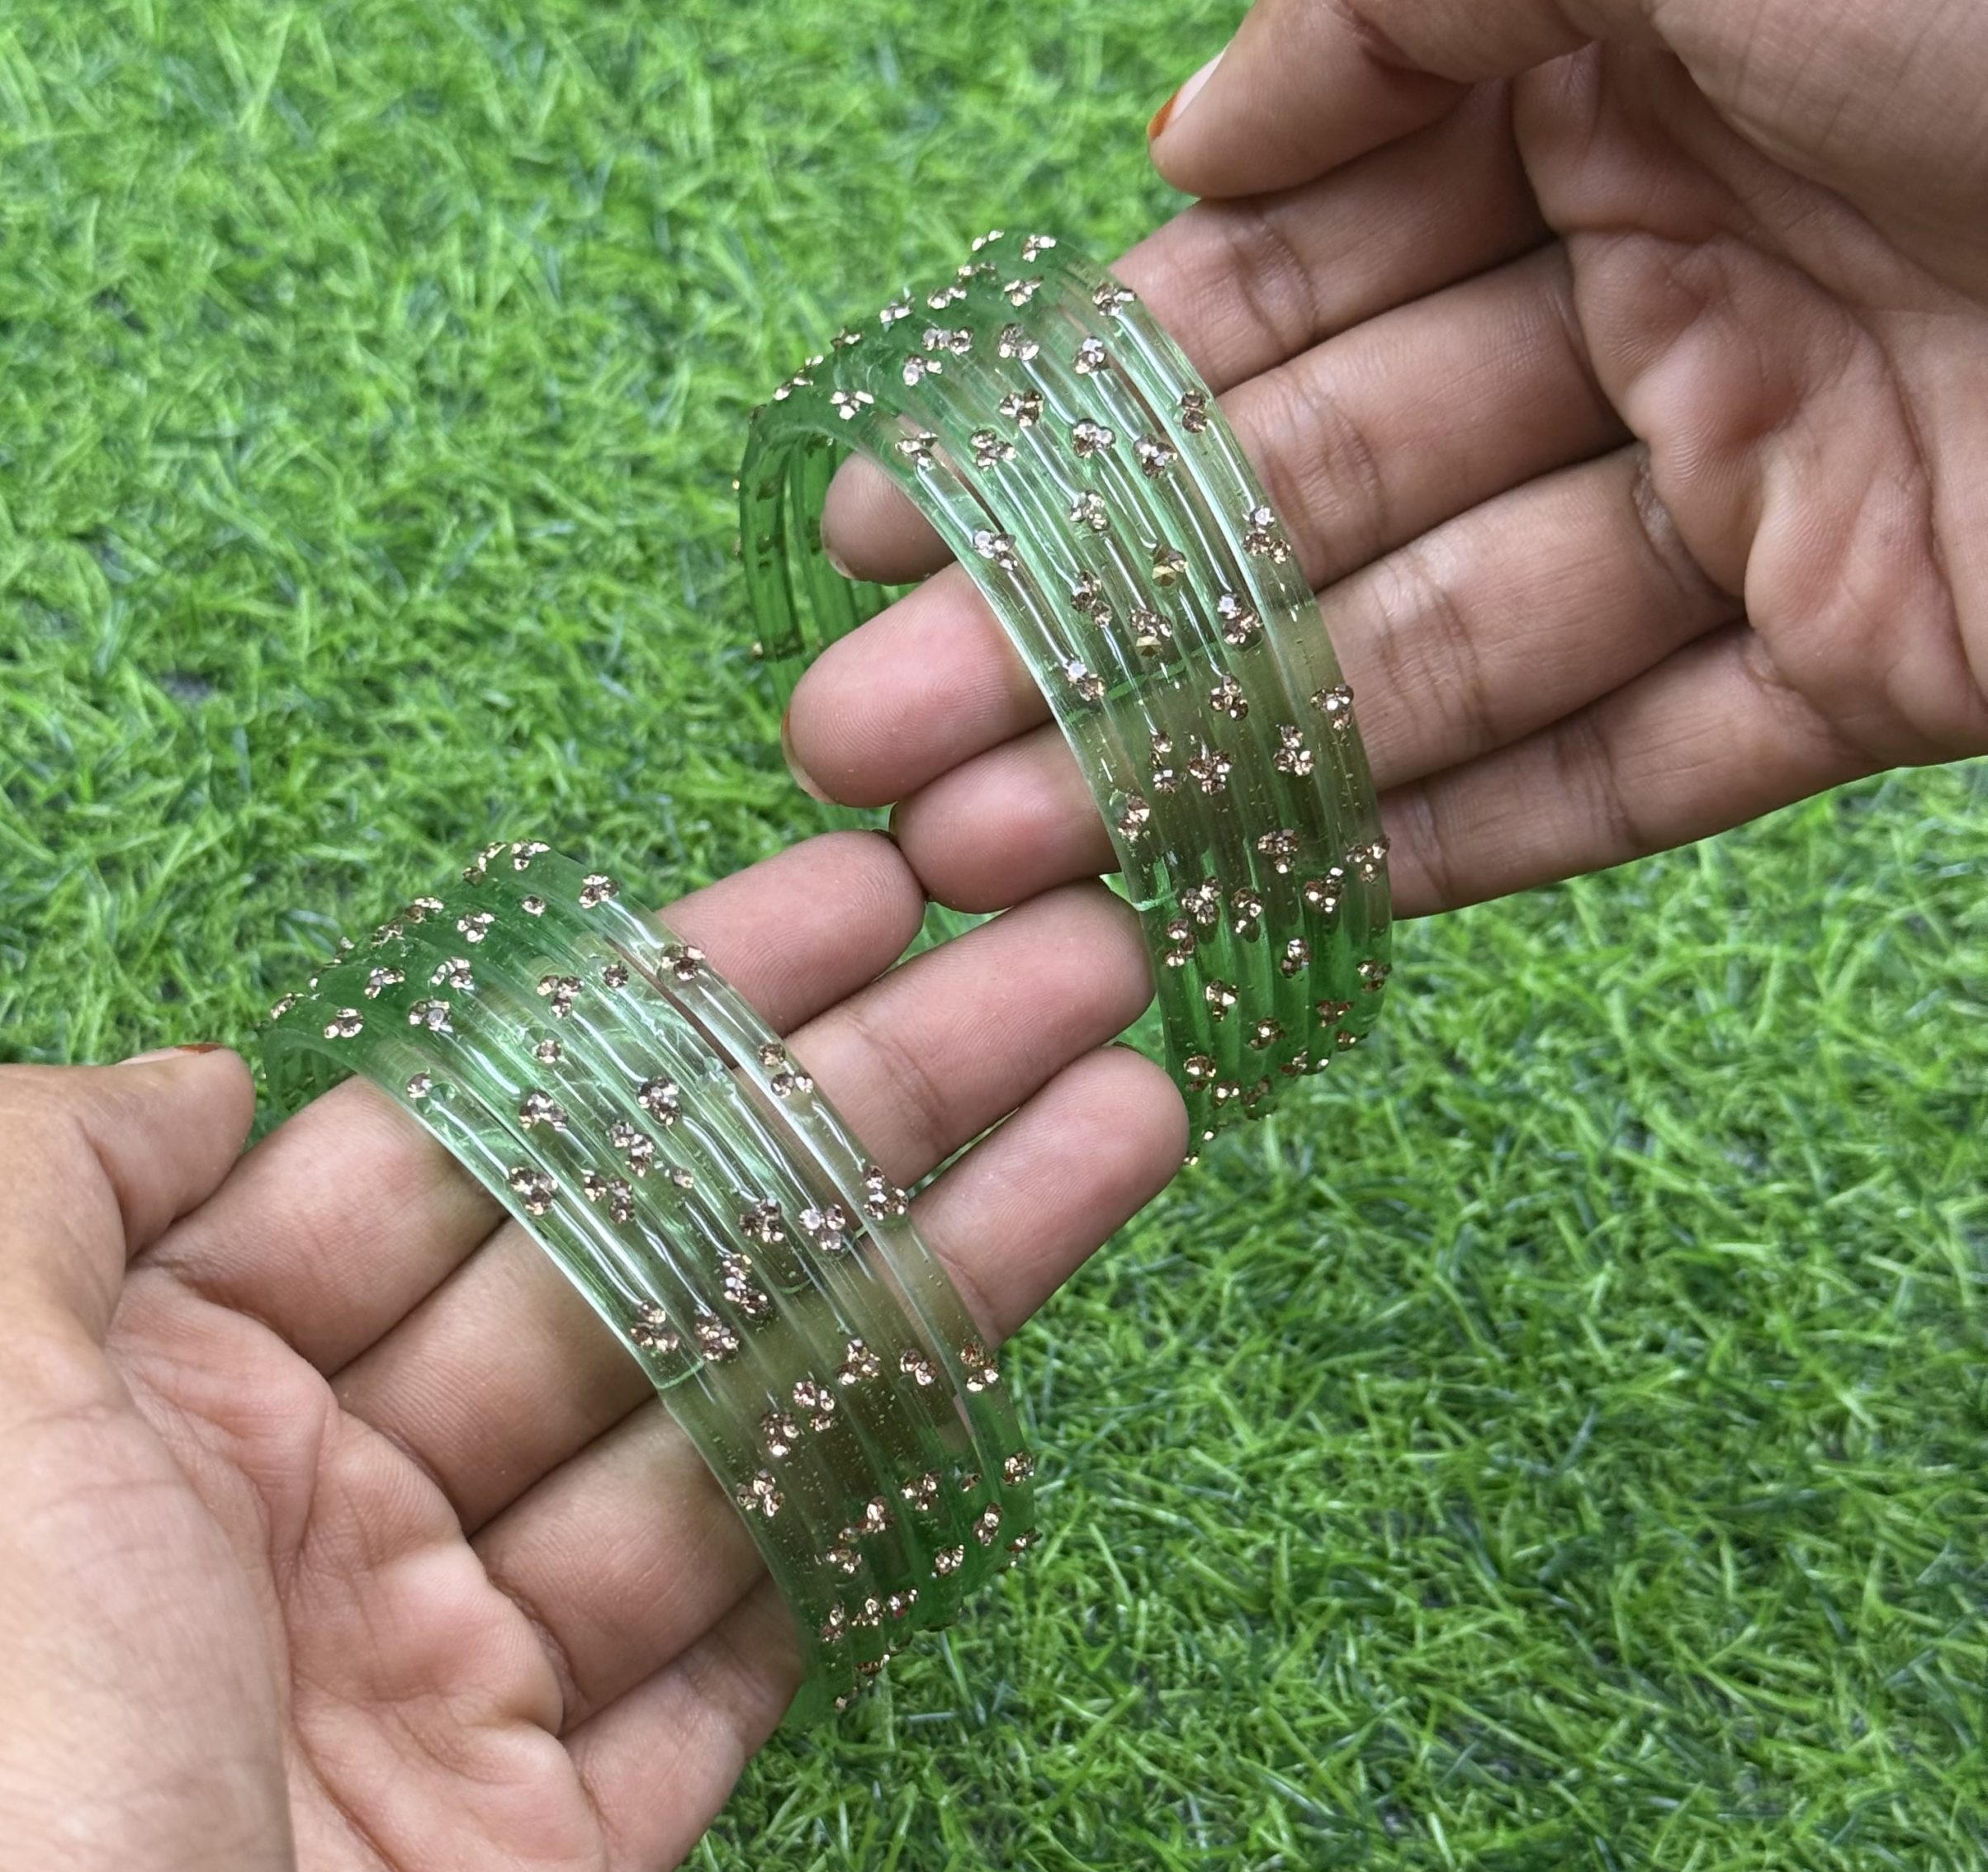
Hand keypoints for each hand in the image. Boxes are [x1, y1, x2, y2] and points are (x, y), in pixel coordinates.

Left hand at [0, 835, 1178, 1871]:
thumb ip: (28, 1188)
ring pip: (742, 1431)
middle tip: (1063, 964)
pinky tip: (1008, 1351)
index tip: (854, 895)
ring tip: (1124, 1111)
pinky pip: (747, 1645)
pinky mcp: (557, 1849)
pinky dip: (881, 1508)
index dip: (679, 1003)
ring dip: (942, 1262)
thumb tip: (205, 1071)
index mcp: (180, 1395)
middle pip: (656, 1258)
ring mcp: (457, 1683)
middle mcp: (325, 1514)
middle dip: (870, 1098)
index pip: (484, 1135)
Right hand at [785, 0, 1987, 915]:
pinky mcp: (1892, 659)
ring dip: (1212, 764)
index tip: (880, 519)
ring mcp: (1770, 485)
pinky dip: (1460, 846)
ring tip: (990, 854)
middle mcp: (1668, 286)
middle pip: (1313, 494)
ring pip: (1439, 653)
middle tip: (865, 742)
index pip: (1273, 279)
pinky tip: (1260, 909)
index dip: (1065, 411)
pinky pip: (1638, 771)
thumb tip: (1205, 130)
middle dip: (1080, 623)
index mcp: (1610, 84)